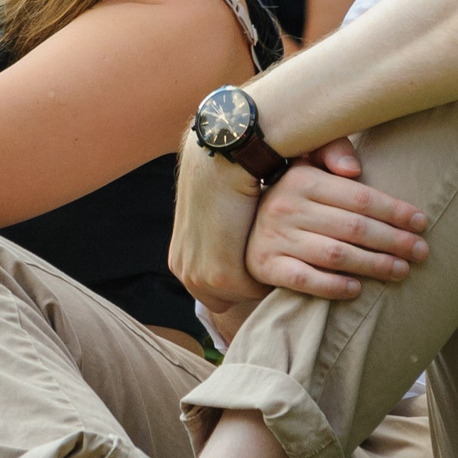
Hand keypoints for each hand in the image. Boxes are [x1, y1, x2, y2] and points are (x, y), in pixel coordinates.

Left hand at [169, 139, 267, 319]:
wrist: (221, 159)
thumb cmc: (223, 175)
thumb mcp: (215, 212)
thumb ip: (221, 235)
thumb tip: (235, 244)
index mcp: (180, 258)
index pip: (214, 290)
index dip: (238, 273)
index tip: (253, 255)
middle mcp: (185, 271)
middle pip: (228, 298)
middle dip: (249, 278)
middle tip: (268, 252)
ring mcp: (200, 277)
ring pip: (244, 293)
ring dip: (261, 273)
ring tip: (274, 246)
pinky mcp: (220, 276)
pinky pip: (257, 289)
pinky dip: (272, 270)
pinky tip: (277, 243)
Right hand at [243, 136, 428, 298]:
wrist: (241, 227)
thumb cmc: (292, 195)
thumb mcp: (306, 164)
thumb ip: (332, 152)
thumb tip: (354, 168)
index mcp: (301, 179)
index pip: (358, 197)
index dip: (394, 211)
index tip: (421, 222)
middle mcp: (287, 207)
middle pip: (353, 228)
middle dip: (394, 240)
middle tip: (421, 251)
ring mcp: (275, 238)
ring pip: (335, 255)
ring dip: (374, 265)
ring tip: (401, 270)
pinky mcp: (266, 266)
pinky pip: (304, 280)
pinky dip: (333, 286)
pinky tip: (357, 289)